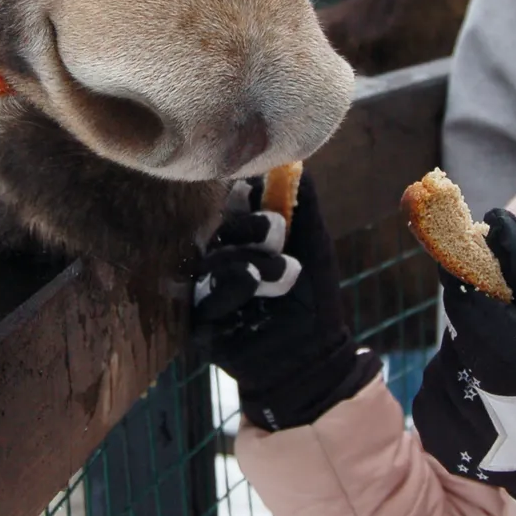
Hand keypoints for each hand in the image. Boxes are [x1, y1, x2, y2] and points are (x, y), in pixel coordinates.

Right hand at [193, 174, 379, 430]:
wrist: (315, 357)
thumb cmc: (314, 298)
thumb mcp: (315, 245)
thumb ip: (303, 203)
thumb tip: (293, 157)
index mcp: (242, 236)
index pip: (228, 203)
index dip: (241, 194)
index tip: (258, 189)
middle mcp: (218, 260)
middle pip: (214, 229)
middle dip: (246, 225)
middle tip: (277, 230)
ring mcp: (207, 292)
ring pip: (209, 262)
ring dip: (247, 259)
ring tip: (285, 271)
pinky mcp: (200, 324)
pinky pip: (205, 300)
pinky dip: (231, 288)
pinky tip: (253, 282)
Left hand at [413, 208, 515, 515]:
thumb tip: (495, 220)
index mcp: (509, 366)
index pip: (463, 295)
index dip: (464, 266)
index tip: (469, 246)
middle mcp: (469, 396)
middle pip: (460, 325)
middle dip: (487, 320)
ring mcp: (448, 420)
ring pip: (450, 353)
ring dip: (476, 354)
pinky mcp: (436, 435)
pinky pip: (438, 384)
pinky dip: (463, 382)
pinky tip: (497, 404)